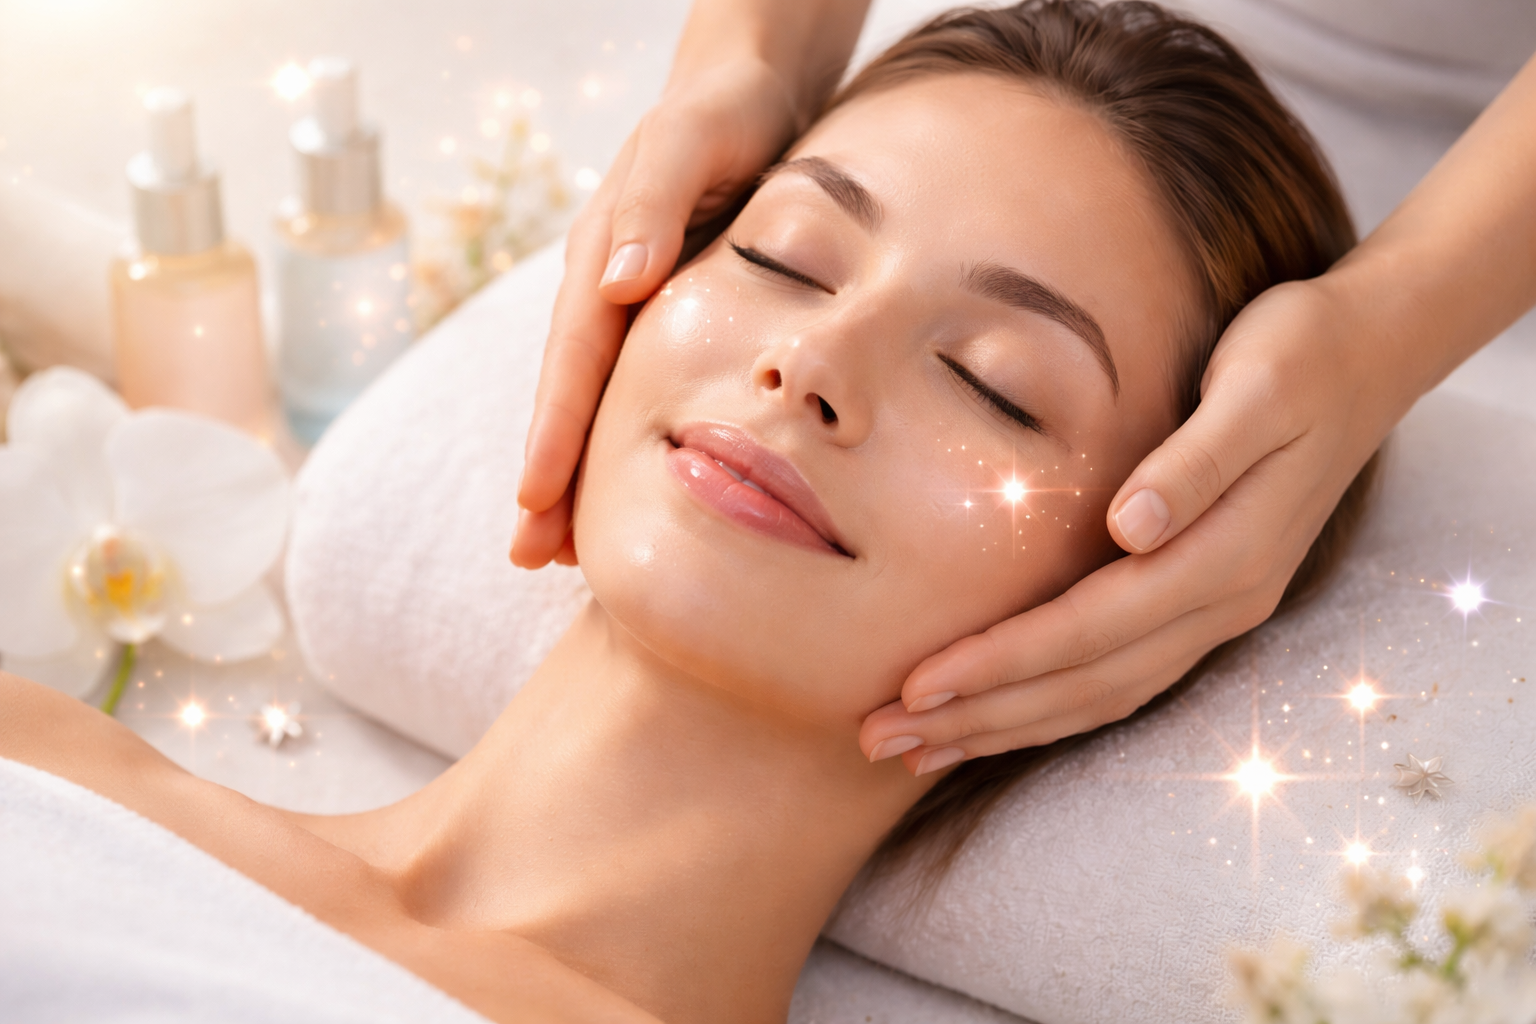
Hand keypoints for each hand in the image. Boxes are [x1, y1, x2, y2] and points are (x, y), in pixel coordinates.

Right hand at [511, 58, 802, 567]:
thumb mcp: (692, 140)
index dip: (553, 432)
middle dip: (547, 477)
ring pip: (596, 403)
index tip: (534, 499)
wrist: (750, 86)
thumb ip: (654, 204)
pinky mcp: (665, 314)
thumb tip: (614, 281)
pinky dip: (622, 443)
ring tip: (565, 551)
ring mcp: (630, 305)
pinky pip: (634, 389)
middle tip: (532, 558)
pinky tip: (631, 488)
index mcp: (602, 257)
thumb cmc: (724, 108)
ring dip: (577, 474)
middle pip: (570, 396)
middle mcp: (606, 289)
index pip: (572, 359)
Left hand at [859, 275, 1408, 775]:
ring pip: (1098, 695)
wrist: (1370, 356)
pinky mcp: (1206, 601)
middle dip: (979, 717)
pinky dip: (1053, 706)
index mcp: (1223, 558)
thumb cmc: (1300, 356)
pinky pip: (1120, 677)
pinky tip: (1000, 717)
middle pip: (1083, 684)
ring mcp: (1217, 611)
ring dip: (1006, 727)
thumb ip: (1194, 463)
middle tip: (881, 738)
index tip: (917, 685)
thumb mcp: (1258, 389)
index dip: (1000, 664)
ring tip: (919, 748)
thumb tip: (1130, 529)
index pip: (1089, 631)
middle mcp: (1220, 602)